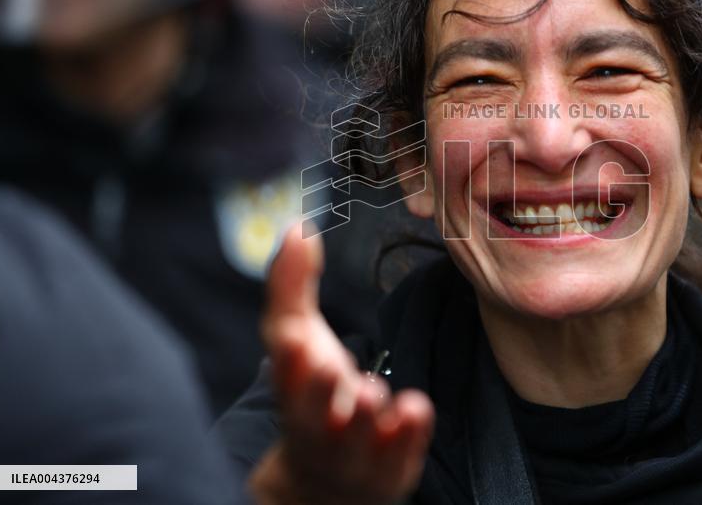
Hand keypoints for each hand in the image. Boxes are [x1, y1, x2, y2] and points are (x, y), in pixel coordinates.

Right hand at [250, 224, 434, 504]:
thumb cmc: (311, 391)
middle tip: (331, 369)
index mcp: (292, 395)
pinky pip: (399, 457)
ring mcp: (354, 455)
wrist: (327, 474)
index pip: (286, 382)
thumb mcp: (296, 337)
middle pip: (314, 419)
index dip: (289, 365)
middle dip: (318, 396)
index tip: (293, 341)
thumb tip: (297, 227)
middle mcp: (319, 429)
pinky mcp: (390, 470)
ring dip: (364, 419)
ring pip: (357, 442)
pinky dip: (406, 437)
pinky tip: (416, 408)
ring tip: (371, 393)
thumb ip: (292, 285)